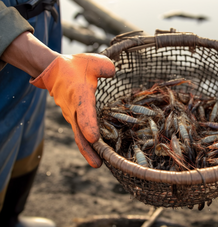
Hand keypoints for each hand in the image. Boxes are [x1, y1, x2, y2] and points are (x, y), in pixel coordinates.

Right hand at [30, 53, 114, 167]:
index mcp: (79, 95)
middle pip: (79, 132)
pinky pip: (79, 133)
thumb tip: (112, 73)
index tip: (94, 138)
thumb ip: (104, 67)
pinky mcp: (73, 118)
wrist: (54, 70)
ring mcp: (71, 115)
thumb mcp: (92, 61)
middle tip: (98, 164)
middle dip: (88, 149)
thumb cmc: (76, 66)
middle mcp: (73, 108)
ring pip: (78, 135)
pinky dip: (86, 144)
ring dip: (88, 150)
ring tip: (98, 163)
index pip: (84, 111)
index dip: (88, 125)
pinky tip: (96, 153)